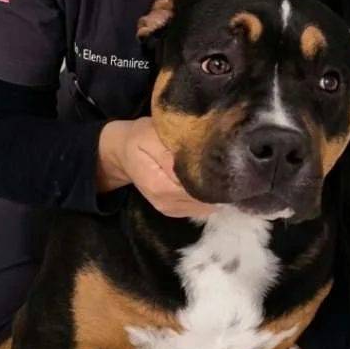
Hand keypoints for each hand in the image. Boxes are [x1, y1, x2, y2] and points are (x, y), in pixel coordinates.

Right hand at [98, 118, 216, 218]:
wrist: (123, 152)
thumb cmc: (140, 138)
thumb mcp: (153, 137)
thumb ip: (173, 155)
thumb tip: (198, 168)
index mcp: (160, 186)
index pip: (199, 188)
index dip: (216, 177)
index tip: (226, 161)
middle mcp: (166, 203)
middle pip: (205, 199)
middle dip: (218, 183)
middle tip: (225, 161)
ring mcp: (171, 210)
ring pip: (205, 205)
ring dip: (213, 189)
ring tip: (216, 168)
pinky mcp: (175, 210)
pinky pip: (200, 206)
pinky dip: (207, 194)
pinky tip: (205, 177)